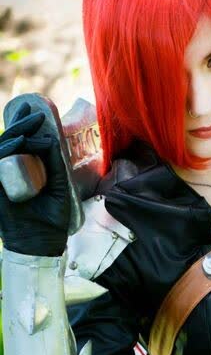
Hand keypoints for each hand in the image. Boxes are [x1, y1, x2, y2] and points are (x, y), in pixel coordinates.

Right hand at [0, 98, 70, 255]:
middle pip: (11, 141)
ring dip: (14, 137)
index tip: (36, 112)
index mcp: (26, 169)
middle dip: (21, 125)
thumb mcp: (60, 186)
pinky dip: (5, 152)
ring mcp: (2, 178)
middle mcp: (12, 171)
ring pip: (2, 149)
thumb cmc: (52, 218)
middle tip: (33, 115)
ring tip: (28, 131)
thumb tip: (51, 138)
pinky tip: (17, 144)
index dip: (25, 124)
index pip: (22, 142)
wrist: (41, 243)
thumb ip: (55, 164)